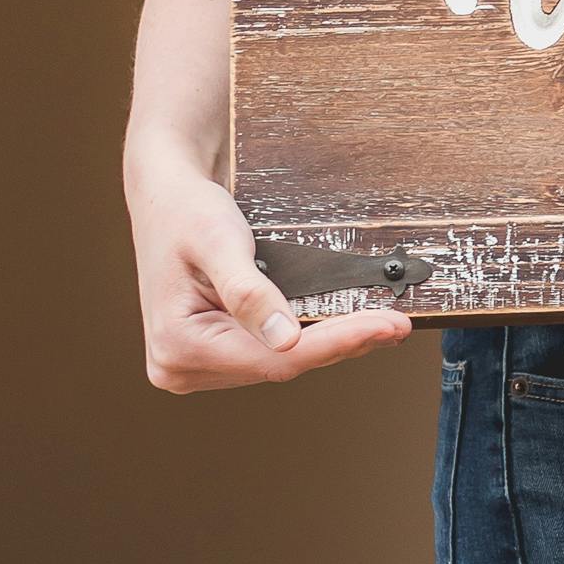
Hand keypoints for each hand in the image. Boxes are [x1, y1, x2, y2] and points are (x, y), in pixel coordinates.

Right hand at [131, 150, 415, 393]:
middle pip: (280, 365)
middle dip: (342, 343)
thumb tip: (286, 339)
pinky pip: (272, 353)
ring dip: (330, 344)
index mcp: (178, 346)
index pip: (275, 358)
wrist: (167, 196)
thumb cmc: (186, 211)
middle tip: (396, 325)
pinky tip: (344, 328)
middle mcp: (181, 366)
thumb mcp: (218, 242)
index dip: (337, 342)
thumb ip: (250, 293)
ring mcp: (196, 365)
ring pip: (281, 363)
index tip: (385, 326)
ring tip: (381, 327)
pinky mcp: (213, 356)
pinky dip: (310, 339)